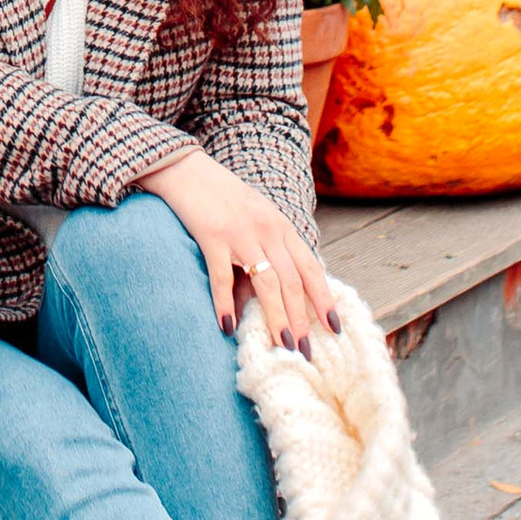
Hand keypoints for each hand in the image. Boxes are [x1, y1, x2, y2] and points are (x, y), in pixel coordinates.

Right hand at [139, 147, 339, 350]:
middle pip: (292, 282)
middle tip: (305, 351)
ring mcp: (241, 233)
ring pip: (267, 283)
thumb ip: (270, 248)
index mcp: (281, 226)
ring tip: (282, 346)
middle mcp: (268, 230)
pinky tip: (228, 327)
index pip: (311, 268)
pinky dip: (225, 304)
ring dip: (276, 318)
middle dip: (302, 319)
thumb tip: (278, 292)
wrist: (187, 168)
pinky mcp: (212, 236)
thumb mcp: (256, 217)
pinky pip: (223, 277)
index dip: (324, 299)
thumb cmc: (222, 198)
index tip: (333, 327)